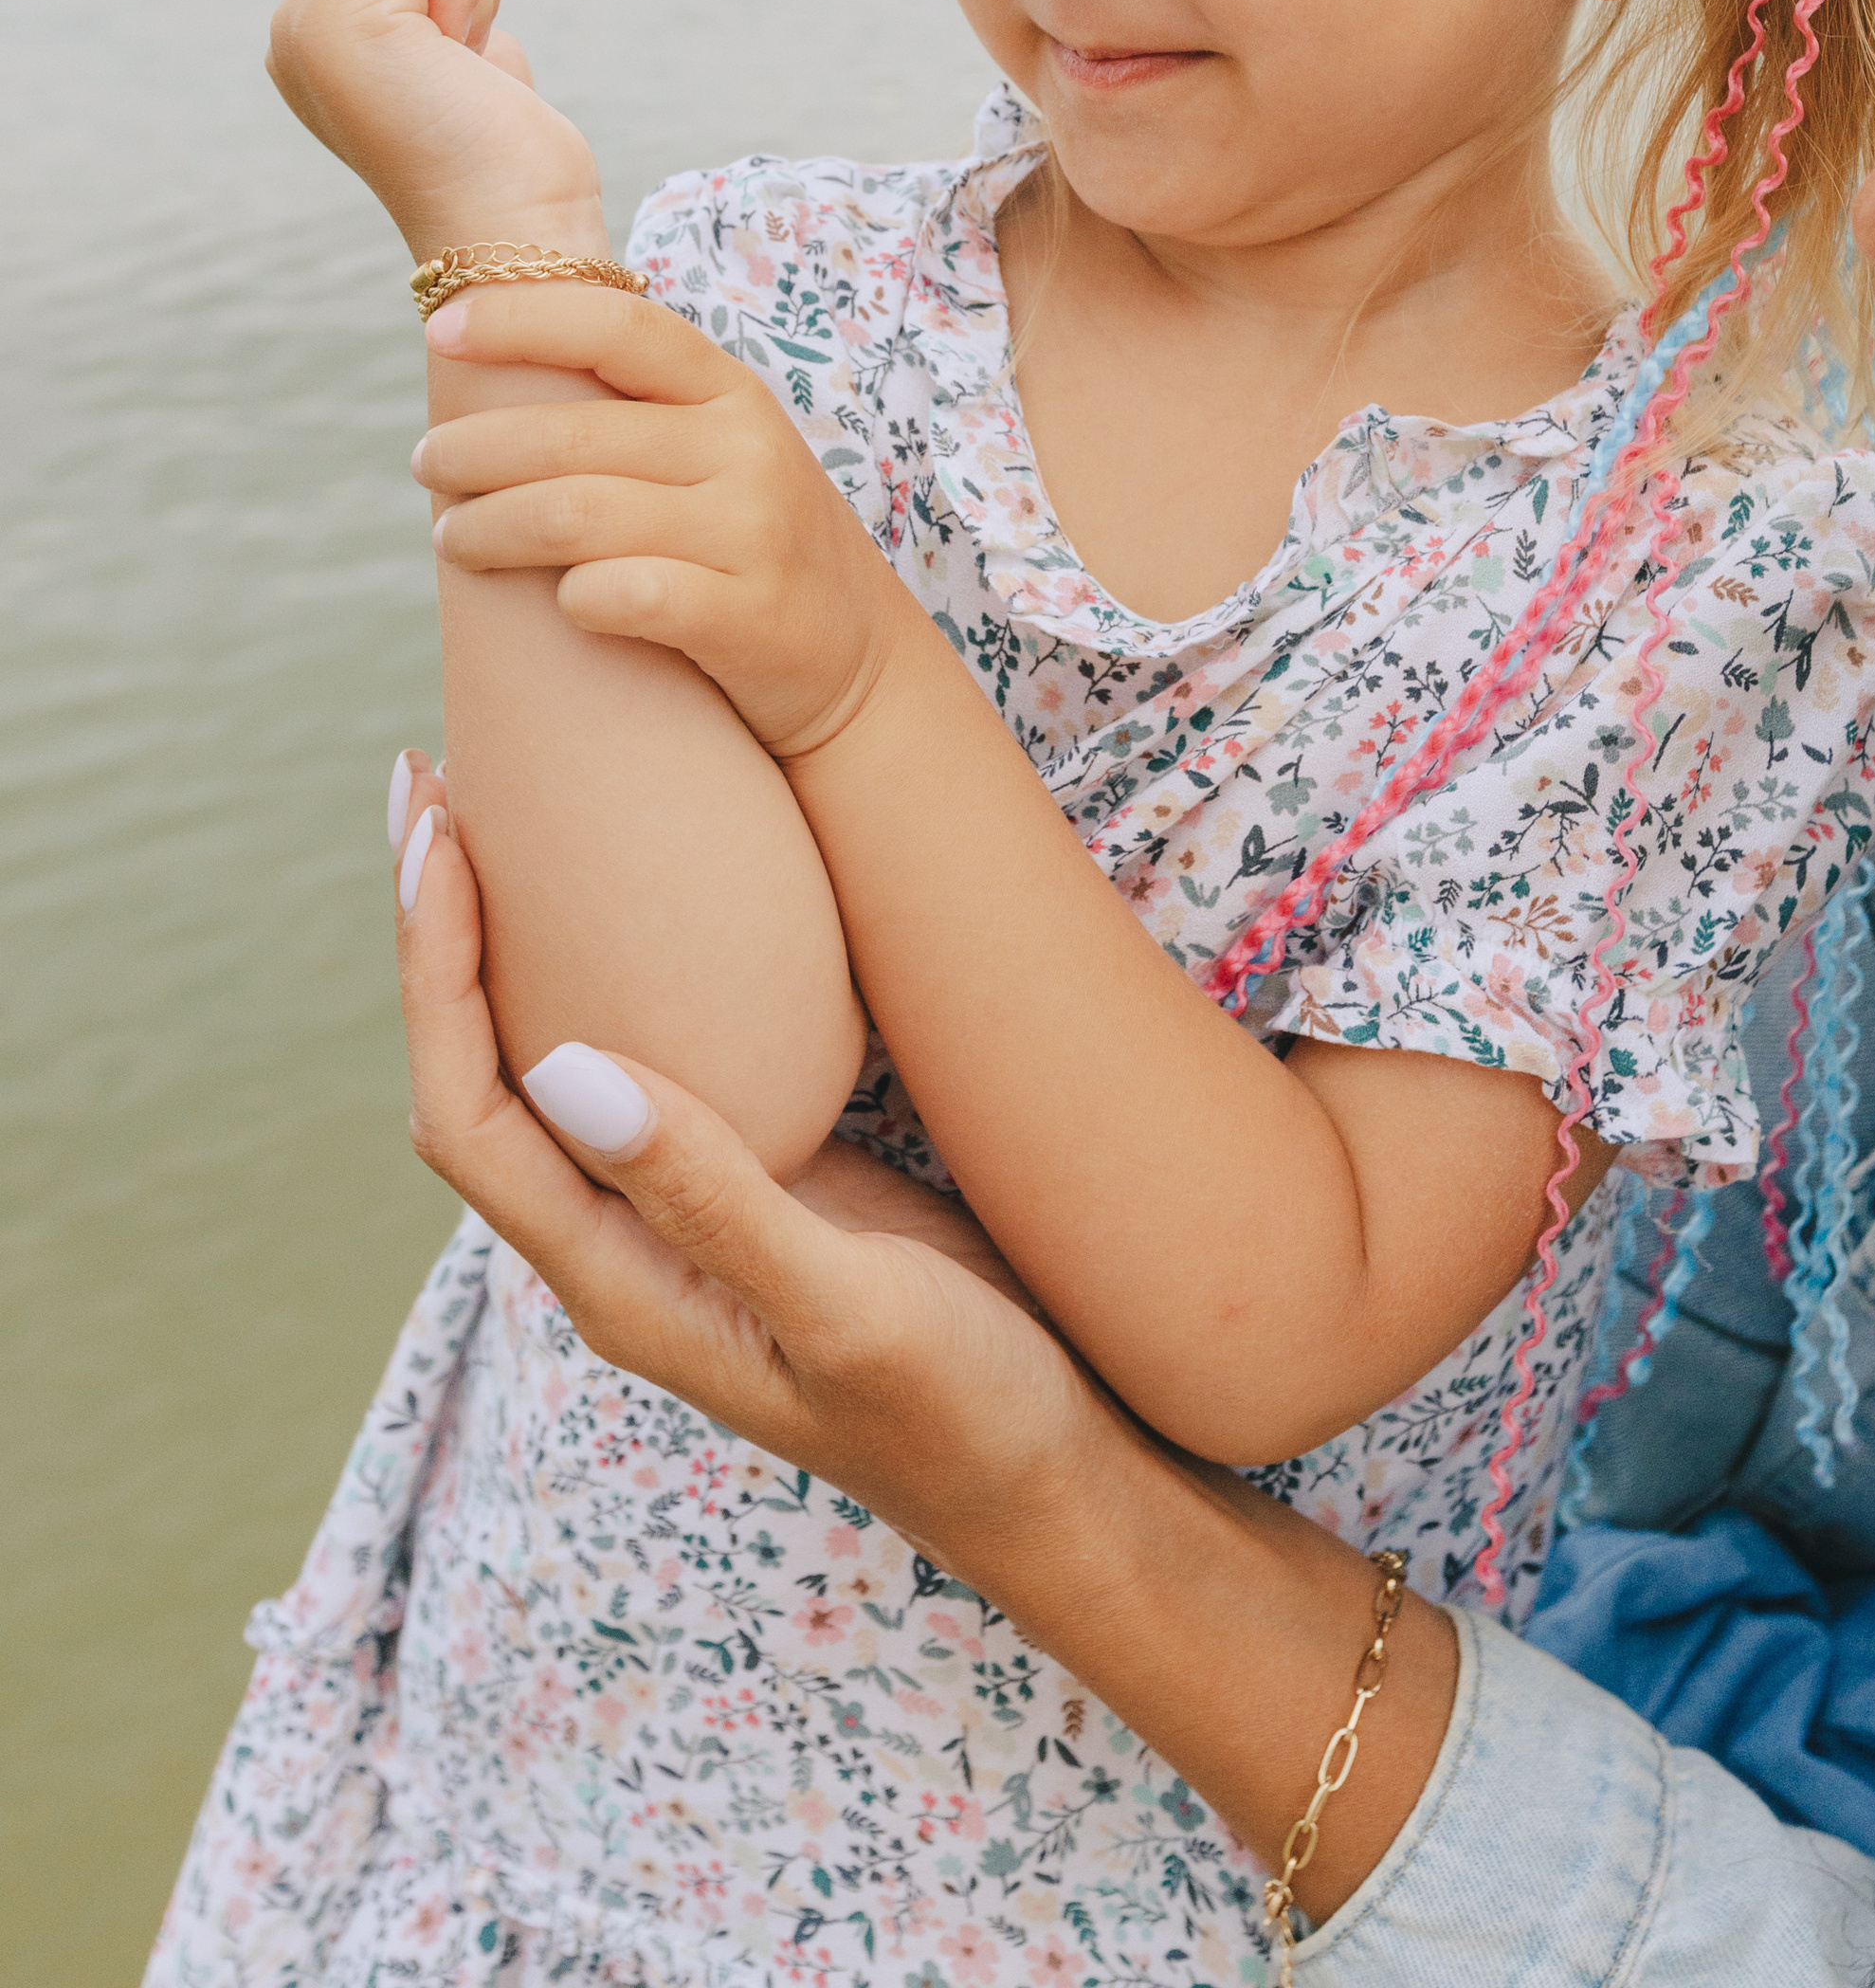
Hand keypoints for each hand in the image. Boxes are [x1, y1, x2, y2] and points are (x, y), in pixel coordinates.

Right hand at [268, 0, 603, 257]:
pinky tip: (457, 63)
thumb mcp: (471, 60)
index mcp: (320, 41)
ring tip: (457, 73)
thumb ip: (444, 14)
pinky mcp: (332, 21)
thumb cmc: (512, 165)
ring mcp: (302, 25)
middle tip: (459, 75)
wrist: (513, 241)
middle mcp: (294, 31)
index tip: (459, 74)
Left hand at [388, 756, 1106, 1546]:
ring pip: (556, 1055)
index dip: (433, 973)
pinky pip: (655, 1052)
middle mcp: (625, 1243)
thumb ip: (713, 1198)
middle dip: (440, 930)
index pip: (468, 1114)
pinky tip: (653, 884)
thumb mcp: (849, 1307)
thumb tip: (565, 1067)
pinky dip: (621, 957)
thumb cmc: (963, 1413)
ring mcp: (690, 1208)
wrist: (1059, 1481)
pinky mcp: (763, 1174)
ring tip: (509, 803)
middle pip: (478, 1071)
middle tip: (434, 776)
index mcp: (619, 1283)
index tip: (440, 834)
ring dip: (513, 935)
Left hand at [413, 278, 917, 763]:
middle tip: (426, 465)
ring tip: (452, 541)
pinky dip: (575, 597)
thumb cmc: (748, 547)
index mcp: (730, 391)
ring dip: (492, 528)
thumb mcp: (718, 455)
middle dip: (475, 449)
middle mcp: (746, 447)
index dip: (521, 319)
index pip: (617, 326)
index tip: (440, 330)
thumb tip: (488, 383)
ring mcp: (753, 530)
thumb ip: (634, 416)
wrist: (858, 664)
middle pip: (573, 434)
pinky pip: (629, 593)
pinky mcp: (750, 613)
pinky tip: (558, 603)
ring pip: (580, 514)